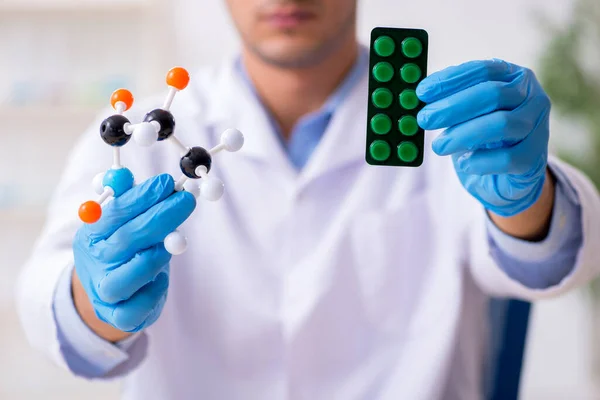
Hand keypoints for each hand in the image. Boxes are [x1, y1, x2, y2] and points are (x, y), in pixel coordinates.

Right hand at [73, 174, 195, 335]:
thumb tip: (133, 177)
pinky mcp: (119, 316)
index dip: (142, 197)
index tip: (167, 182)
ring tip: (173, 244)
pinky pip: (137, 307)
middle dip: (160, 217)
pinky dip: (154, 292)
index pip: (115, 213)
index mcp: (91, 235)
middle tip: (186, 199)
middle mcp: (93, 263)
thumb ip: (129, 201)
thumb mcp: (122, 222)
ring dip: (153, 258)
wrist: (110, 293)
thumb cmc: (124, 249)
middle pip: (126, 240)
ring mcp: (104, 292)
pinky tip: (162, 278)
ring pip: (126, 278)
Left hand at [416, 59, 550, 216]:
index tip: (422, 92)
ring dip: (463, 135)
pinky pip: (508, 158)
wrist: (507, 177)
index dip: (451, 80)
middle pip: (492, 94)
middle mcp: (532, 96)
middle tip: (424, 119)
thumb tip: (420, 96)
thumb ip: (451, 102)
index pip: (483, 70)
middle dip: (453, 107)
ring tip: (438, 146)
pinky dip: (481, 161)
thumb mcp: (467, 114)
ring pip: (502, 124)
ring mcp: (538, 126)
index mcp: (513, 77)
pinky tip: (464, 163)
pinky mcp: (535, 157)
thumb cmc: (482, 138)